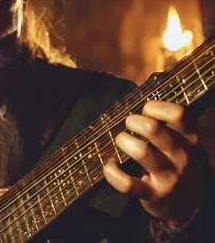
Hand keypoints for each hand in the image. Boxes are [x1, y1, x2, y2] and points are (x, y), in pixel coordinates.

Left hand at [103, 101, 201, 225]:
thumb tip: (133, 98)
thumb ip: (164, 122)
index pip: (178, 112)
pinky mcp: (152, 194)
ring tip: (121, 141)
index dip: (155, 106)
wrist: (184, 201)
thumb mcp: (178, 139)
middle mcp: (182, 155)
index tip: (146, 111)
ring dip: (123, 141)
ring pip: (140, 152)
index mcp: (189, 137)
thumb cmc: (172, 160)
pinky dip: (111, 171)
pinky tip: (111, 164)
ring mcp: (168, 176)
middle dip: (133, 121)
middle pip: (154, 129)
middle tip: (129, 124)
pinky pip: (127, 183)